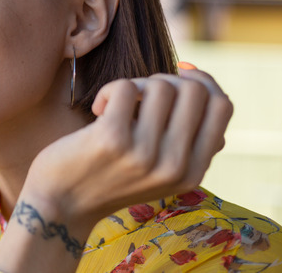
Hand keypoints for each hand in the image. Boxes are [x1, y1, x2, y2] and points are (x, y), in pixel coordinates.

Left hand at [23, 65, 232, 233]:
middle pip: (195, 90)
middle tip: (138, 96)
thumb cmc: (107, 177)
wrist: (60, 206)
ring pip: (160, 85)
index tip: (177, 76)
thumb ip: (185, 140)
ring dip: (135, 85)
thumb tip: (200, 82)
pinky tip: (97, 110)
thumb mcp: (158, 170)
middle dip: (165, 80)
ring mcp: (144, 154)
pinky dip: (108, 90)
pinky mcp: (112, 139)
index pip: (222, 106)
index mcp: (192, 173)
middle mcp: (174, 166)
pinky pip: (125, 87)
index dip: (203, 81)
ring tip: (115, 105)